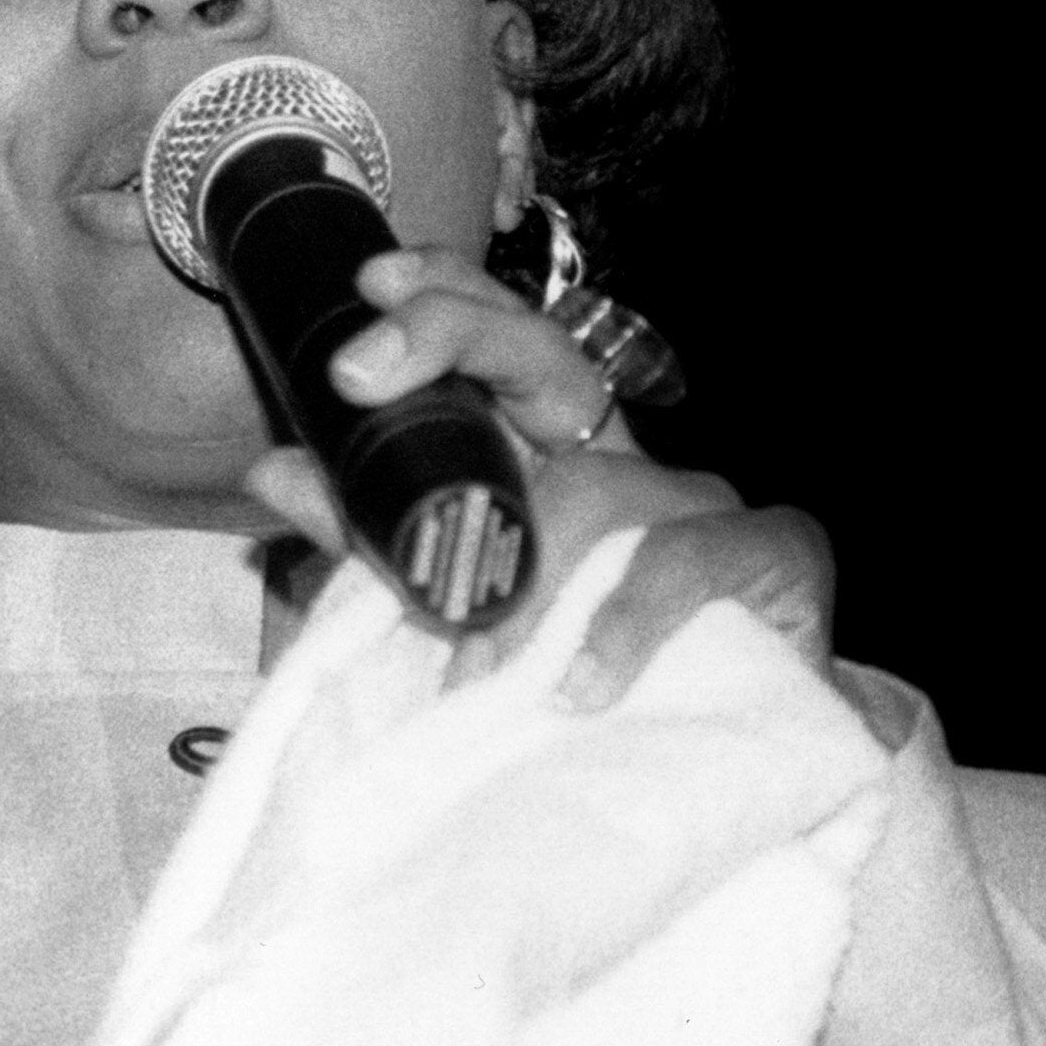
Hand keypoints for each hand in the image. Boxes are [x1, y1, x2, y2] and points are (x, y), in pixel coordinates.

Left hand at [241, 247, 838, 710]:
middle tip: (358, 374)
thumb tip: (271, 470)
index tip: (370, 282)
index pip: (500, 335)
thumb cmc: (582, 673)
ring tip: (466, 660)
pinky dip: (624, 623)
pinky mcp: (774, 551)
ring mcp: (700, 498)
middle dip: (448, 337)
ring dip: (516, 570)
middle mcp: (626, 453)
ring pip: (597, 486)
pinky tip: (579, 683)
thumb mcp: (457, 600)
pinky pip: (687, 561)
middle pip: (545, 354)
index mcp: (551, 454)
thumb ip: (372, 534)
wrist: (730, 764)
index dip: (443, 293)